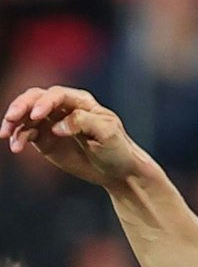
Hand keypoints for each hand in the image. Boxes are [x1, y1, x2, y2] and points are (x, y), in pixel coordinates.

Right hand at [2, 86, 144, 186]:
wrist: (117, 171)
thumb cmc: (117, 148)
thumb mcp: (107, 133)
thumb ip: (83, 123)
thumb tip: (56, 126)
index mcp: (81, 102)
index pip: (57, 95)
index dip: (44, 102)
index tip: (36, 116)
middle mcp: (63, 108)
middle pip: (35, 98)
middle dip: (20, 106)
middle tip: (11, 118)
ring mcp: (51, 123)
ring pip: (26, 116)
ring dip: (14, 123)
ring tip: (6, 135)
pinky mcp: (44, 139)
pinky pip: (26, 134)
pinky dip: (18, 138)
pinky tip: (16, 148)